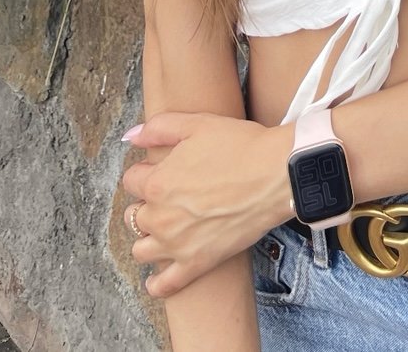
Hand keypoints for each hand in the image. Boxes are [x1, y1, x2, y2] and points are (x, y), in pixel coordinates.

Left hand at [122, 111, 293, 297]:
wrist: (276, 174)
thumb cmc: (241, 146)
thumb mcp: (198, 123)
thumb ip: (159, 127)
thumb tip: (131, 137)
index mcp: (158, 183)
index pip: (132, 181)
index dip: (146, 172)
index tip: (161, 169)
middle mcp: (160, 217)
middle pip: (134, 215)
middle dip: (146, 204)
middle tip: (168, 196)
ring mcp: (177, 244)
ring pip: (141, 249)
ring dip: (148, 237)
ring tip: (165, 228)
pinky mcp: (197, 263)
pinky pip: (165, 284)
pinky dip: (156, 283)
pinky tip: (156, 278)